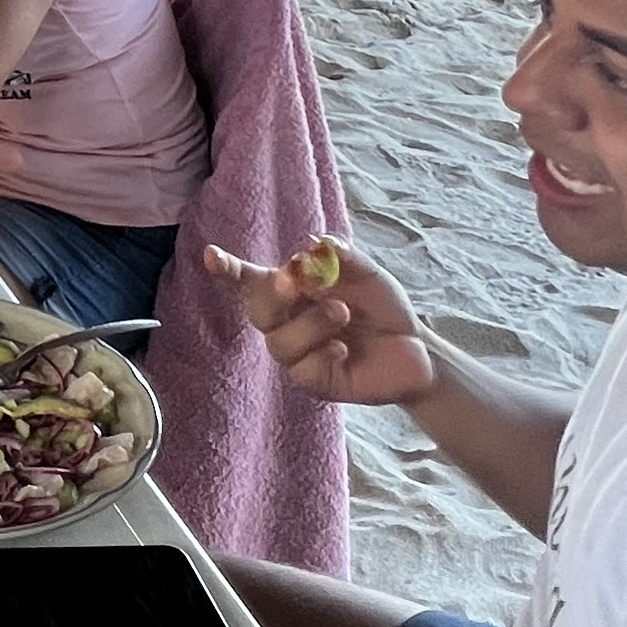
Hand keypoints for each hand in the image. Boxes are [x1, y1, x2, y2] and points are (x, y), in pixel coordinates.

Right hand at [213, 238, 435, 405]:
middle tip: (292, 283)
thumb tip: (315, 245)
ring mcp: (298, 354)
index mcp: (293, 290)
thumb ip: (343, 256)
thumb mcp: (367, 273)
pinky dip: (323, 353)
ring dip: (310, 322)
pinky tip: (343, 349)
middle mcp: (287, 321)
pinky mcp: (314, 381)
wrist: (416, 347)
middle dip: (270, 296)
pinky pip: (301, 370)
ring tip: (343, 313)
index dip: (229, 270)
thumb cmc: (381, 307)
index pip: (251, 281)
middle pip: (257, 311)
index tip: (211, 256)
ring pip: (279, 342)